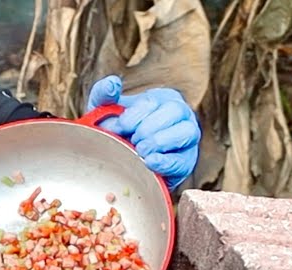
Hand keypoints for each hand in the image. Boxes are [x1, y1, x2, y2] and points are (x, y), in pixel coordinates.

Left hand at [85, 75, 199, 190]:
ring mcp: (187, 139)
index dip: (132, 117)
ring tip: (140, 151)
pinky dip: (167, 162)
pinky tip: (150, 162)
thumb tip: (112, 84)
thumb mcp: (104, 112)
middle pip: (175, 111)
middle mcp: (180, 115)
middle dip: (148, 127)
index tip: (117, 129)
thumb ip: (103, 94)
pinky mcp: (186, 162)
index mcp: (163, 98)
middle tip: (131, 140)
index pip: (152, 101)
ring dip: (160, 141)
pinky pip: (183, 161)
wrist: (118, 162)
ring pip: (187, 132)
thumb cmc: (116, 132)